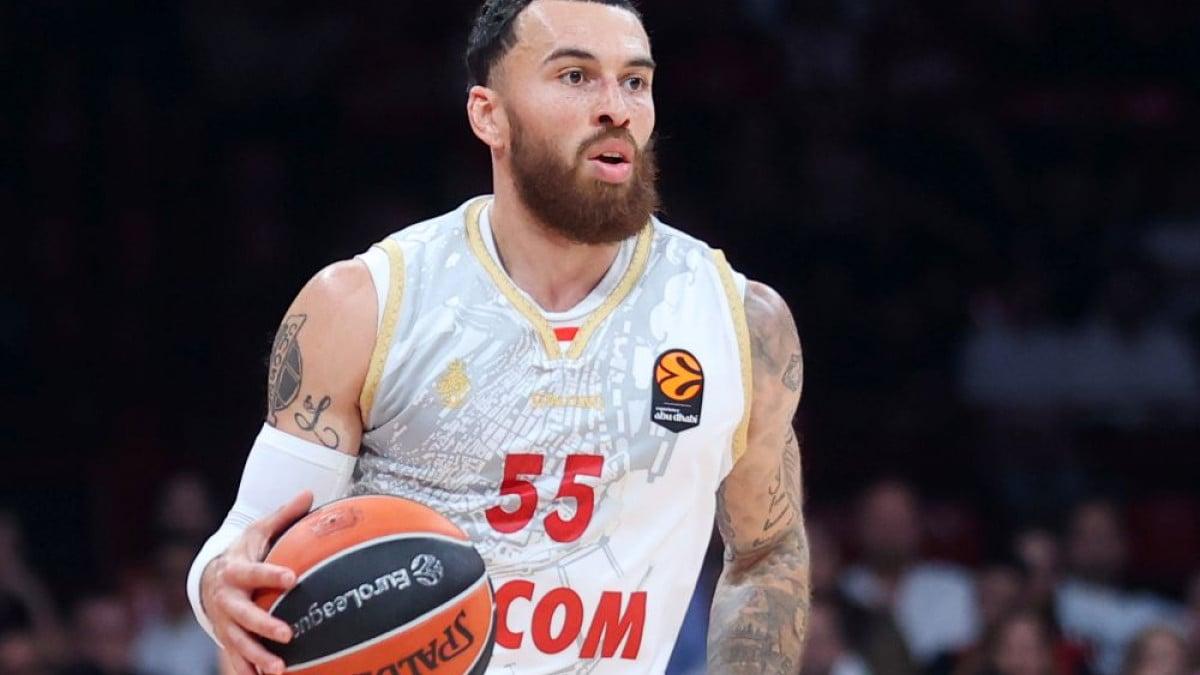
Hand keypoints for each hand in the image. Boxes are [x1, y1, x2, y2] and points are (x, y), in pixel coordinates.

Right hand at [201, 491, 312, 674]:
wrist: (210, 577)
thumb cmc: (244, 551)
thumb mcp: (260, 530)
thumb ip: (284, 515)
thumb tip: (311, 492)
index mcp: (236, 570)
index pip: (254, 572)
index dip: (271, 575)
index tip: (292, 579)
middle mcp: (227, 600)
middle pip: (243, 615)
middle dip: (263, 626)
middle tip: (288, 634)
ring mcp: (225, 623)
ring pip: (239, 643)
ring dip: (257, 658)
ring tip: (279, 670)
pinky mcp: (227, 639)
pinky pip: (236, 660)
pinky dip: (248, 671)